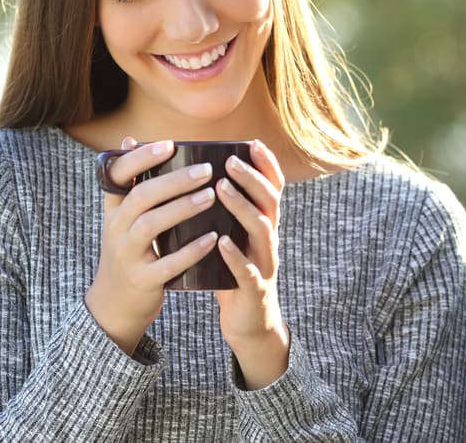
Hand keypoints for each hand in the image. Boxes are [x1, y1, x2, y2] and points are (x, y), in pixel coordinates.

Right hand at [86, 138, 219, 354]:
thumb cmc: (129, 250)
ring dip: (183, 208)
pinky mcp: (143, 280)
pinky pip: (167, 263)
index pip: (118, 175)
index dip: (141, 158)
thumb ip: (130, 184)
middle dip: (174, 181)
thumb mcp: (122, 218)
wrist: (115, 304)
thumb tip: (131, 140)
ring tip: (211, 196)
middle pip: (141, 197)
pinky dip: (190, 250)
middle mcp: (116, 229)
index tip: (169, 145)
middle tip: (206, 170)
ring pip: (151, 226)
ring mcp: (127, 256)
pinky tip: (212, 238)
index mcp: (113, 210)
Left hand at [214, 139, 289, 389]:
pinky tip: (221, 243)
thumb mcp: (234, 237)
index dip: (267, 165)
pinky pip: (247, 269)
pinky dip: (235, 255)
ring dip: (243, 207)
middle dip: (252, 178)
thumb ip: (223, 212)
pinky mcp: (255, 289)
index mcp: (264, 224)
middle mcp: (269, 239)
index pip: (273, 188)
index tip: (252, 143)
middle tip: (230, 161)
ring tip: (222, 190)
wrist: (249, 322)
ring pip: (262, 229)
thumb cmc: (234, 272)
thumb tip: (192, 178)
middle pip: (269, 201)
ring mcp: (265, 263)